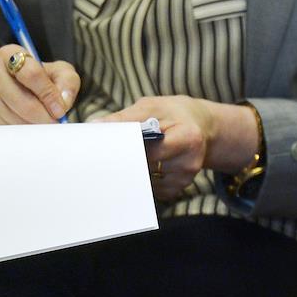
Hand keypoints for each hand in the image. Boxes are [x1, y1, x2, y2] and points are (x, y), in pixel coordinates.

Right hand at [0, 44, 78, 124]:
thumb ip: (68, 81)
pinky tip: (31, 124)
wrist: (21, 91)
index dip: (49, 94)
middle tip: (55, 121)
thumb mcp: (60, 72)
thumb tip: (63, 101)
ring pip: (14, 118)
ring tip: (44, 121)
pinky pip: (6, 128)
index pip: (31, 74)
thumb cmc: (44, 78)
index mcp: (10, 54)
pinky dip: (23, 131)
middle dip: (44, 116)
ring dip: (34, 125)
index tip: (60, 109)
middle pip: (22, 101)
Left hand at [99, 96, 254, 201]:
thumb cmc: (172, 114)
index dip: (127, 149)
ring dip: (134, 170)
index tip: (108, 148)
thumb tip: (95, 125)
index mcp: (188, 137)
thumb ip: (125, 117)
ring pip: (145, 181)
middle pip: (146, 168)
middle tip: (112, 154)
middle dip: (127, 161)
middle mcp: (191, 161)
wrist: (201, 126)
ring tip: (132, 156)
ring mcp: (186, 177)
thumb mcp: (152, 106)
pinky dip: (144, 179)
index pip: (149, 150)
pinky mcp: (180, 187)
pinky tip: (146, 166)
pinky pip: (152, 190)